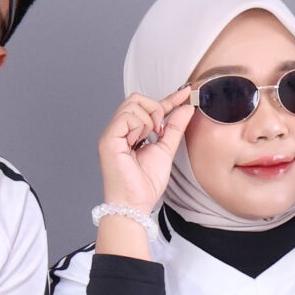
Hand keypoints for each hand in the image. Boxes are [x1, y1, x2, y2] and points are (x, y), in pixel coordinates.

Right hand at [97, 87, 194, 213]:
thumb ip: (175, 127)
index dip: (168, 98)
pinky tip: (139, 142)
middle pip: (136, 98)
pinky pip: (127, 117)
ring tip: (148, 140)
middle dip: (155, 109)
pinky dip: (138, 127)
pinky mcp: (108, 138)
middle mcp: (119, 130)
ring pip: (133, 105)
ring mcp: (112, 133)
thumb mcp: (166, 149)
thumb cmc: (145, 183)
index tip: (186, 92)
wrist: (135, 202)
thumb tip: (186, 107)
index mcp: (130, 132)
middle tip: (160, 131)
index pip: (148, 107)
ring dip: (148, 120)